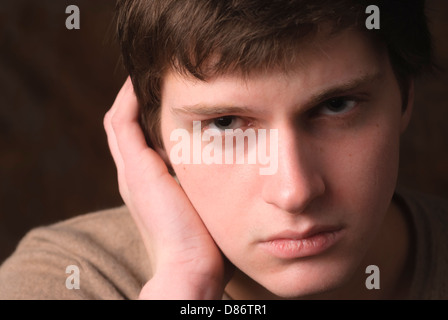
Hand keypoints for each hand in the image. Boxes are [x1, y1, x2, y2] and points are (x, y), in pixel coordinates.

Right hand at [104, 78, 230, 298]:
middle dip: (141, 100)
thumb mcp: (211, 209)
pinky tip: (147, 80)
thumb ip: (215, 189)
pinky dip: (130, 98)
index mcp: (150, 187)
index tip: (174, 97)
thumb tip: (242, 175)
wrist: (191, 269)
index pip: (143, 142)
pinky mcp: (135, 168)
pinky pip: (123, 121)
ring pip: (120, 120)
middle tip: (160, 76)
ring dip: (134, 94)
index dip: (151, 119)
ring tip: (154, 71)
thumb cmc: (207, 247)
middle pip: (127, 127)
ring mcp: (132, 171)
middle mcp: (135, 176)